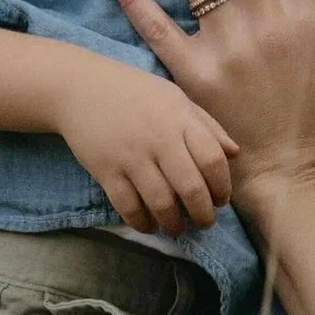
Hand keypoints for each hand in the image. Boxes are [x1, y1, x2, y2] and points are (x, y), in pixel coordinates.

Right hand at [49, 55, 236, 235]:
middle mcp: (158, 139)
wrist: (80, 87)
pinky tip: (148, 225)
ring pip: (161, 202)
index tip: (221, 200)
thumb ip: (206, 126)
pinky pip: (128, 206)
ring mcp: (131, 156)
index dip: (222, 186)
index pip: (212, 160)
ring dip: (174, 223)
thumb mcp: (175, 98)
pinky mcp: (106, 170)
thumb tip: (234, 154)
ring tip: (177, 227)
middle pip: (191, 187)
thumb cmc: (134, 92)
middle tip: (204, 222)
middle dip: (202, 213)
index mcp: (179, 119)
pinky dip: (141, 223)